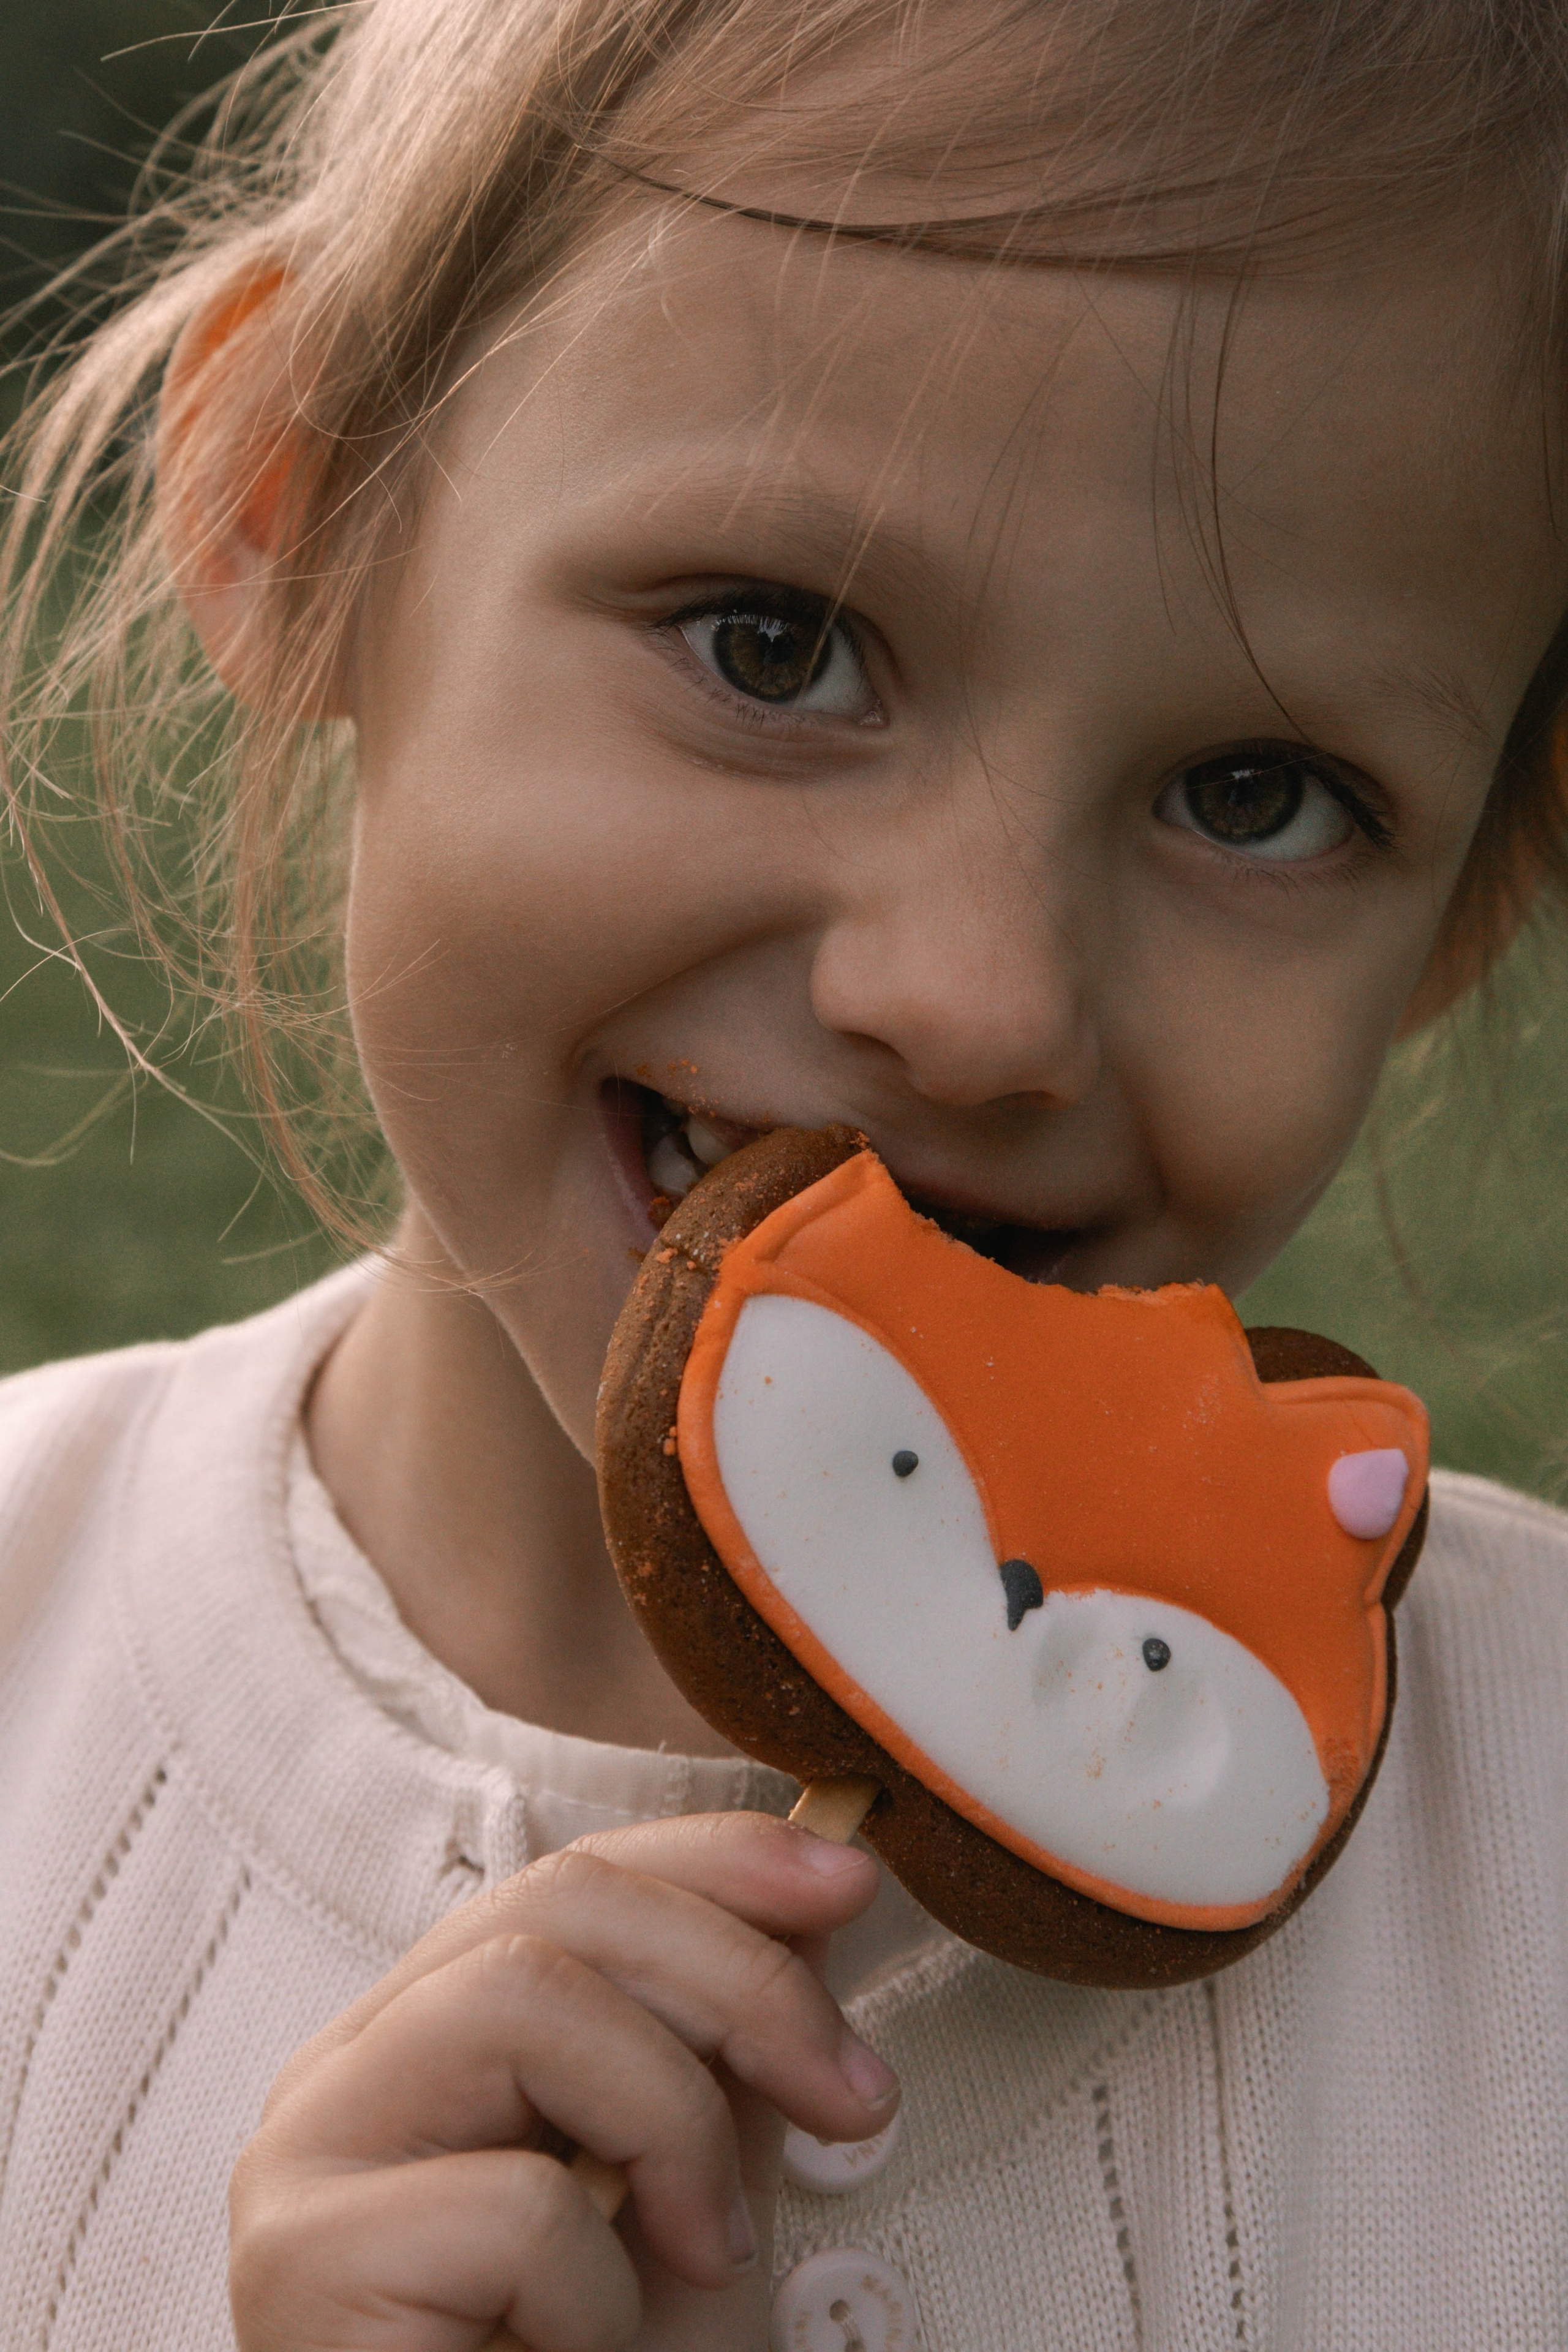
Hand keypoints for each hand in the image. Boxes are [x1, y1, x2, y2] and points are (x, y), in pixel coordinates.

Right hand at [229, 1811, 896, 2350]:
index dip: (718, 1857)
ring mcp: (303, 2159)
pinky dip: (598, 2289)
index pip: (571, 1878)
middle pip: (553, 1905)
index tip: (851, 1878)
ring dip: (668, 2123)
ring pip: (518, 1999)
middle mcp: (347, 2071)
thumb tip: (810, 1891)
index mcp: (430, 2033)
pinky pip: (510, 2204)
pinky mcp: (301, 2268)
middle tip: (853, 2101)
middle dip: (738, 1980)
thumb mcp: (695, 2181)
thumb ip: (722, 2043)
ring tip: (708, 2253)